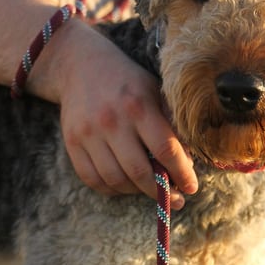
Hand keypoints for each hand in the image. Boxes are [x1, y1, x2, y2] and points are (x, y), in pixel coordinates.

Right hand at [29, 18, 197, 209]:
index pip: (165, 149)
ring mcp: (89, 134)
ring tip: (150, 187)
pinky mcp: (72, 143)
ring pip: (116, 180)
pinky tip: (125, 184)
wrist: (81, 66)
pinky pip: (93, 179)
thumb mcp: (154, 91)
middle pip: (140, 171)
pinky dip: (112, 188)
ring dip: (137, 191)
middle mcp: (112, 121)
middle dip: (161, 191)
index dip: (182, 173)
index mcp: (138, 106)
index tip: (192, 187)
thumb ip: (171, 122)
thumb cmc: (127, 81)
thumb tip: (187, 160)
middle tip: (175, 198)